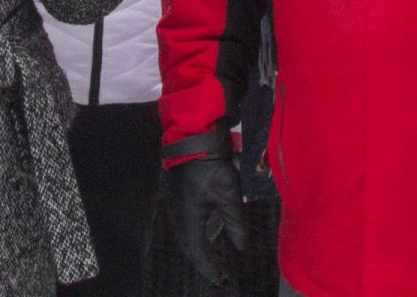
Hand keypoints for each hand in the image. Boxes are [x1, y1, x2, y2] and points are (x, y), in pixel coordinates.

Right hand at [166, 155, 247, 285]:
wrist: (192, 136)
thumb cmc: (210, 164)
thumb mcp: (228, 192)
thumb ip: (235, 221)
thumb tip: (241, 246)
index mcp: (188, 218)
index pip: (198, 251)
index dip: (210, 267)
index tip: (222, 279)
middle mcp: (178, 216)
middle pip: (190, 247)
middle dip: (204, 262)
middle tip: (220, 274)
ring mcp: (175, 206)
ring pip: (186, 236)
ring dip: (199, 250)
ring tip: (214, 260)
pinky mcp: (178, 197)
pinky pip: (185, 225)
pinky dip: (196, 237)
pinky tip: (205, 235)